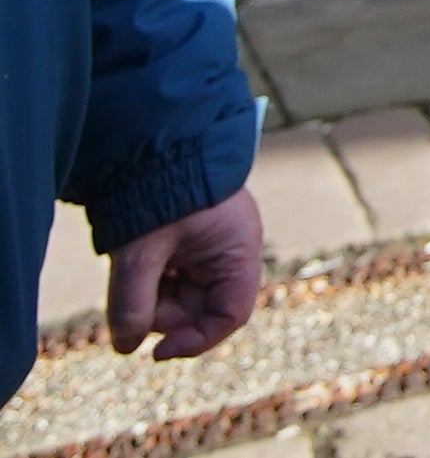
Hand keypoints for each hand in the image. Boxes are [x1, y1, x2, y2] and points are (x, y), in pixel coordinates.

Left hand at [107, 190, 262, 358]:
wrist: (155, 143)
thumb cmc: (158, 192)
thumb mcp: (141, 251)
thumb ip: (133, 301)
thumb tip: (124, 347)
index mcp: (237, 252)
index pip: (229, 315)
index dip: (196, 340)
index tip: (155, 353)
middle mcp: (229, 254)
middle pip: (198, 309)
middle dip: (161, 312)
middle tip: (131, 295)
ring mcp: (210, 248)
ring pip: (180, 297)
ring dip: (151, 295)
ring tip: (133, 265)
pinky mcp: (190, 244)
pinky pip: (171, 279)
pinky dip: (150, 280)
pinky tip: (137, 261)